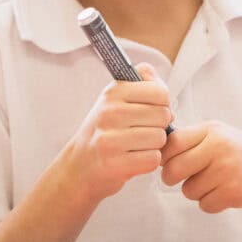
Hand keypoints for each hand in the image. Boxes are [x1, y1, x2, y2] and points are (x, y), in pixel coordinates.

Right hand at [63, 63, 172, 201]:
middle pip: (163, 115)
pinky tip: (132, 160)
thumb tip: (152, 74)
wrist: (77, 167)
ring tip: (134, 146)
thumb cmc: (104, 131)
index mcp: (113, 93)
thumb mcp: (114, 101)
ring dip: (153, 146)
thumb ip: (139, 82)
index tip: (149, 111)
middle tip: (140, 131)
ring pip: (160, 138)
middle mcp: (109, 113)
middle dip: (158, 126)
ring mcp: (109, 140)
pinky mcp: (114, 165)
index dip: (162, 104)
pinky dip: (148, 162)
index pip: (160, 92)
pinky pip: (153, 159)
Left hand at [160, 121, 241, 213]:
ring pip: (188, 190)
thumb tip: (155, 150)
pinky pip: (204, 205)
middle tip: (191, 178)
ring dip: (199, 192)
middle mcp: (218, 147)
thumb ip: (192, 141)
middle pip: (172, 170)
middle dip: (175, 179)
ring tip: (220, 183)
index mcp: (212, 130)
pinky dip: (213, 204)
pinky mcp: (233, 193)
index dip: (167, 157)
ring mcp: (226, 170)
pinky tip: (229, 193)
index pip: (170, 143)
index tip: (176, 162)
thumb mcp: (222, 136)